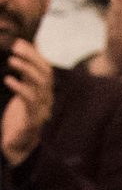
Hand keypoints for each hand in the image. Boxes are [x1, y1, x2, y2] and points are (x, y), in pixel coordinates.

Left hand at [0, 41, 52, 166]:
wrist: (17, 146)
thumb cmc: (17, 118)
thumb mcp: (21, 92)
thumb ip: (24, 74)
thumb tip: (22, 48)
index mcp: (43, 92)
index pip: (45, 68)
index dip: (34, 54)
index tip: (19, 42)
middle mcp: (46, 99)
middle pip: (46, 74)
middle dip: (32, 58)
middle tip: (15, 47)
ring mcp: (41, 110)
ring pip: (41, 85)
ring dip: (27, 69)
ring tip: (11, 60)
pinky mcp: (33, 120)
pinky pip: (30, 101)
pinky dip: (20, 87)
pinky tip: (8, 79)